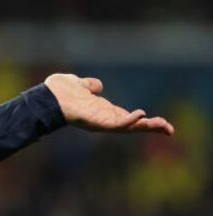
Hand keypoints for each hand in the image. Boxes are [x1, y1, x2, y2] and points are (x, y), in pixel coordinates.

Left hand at [42, 74, 173, 135]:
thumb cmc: (59, 92)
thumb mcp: (80, 85)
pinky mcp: (97, 123)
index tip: (162, 123)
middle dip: (151, 128)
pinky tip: (141, 114)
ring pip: (128, 127)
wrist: (46, 96)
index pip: (127, 117)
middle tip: (169, 129)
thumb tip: (98, 86)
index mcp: (103, 111)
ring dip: (146, 127)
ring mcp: (101, 122)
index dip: (144, 120)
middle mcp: (104, 119)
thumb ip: (90, 86)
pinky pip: (116, 124)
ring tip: (164, 126)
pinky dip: (129, 121)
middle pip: (133, 125)